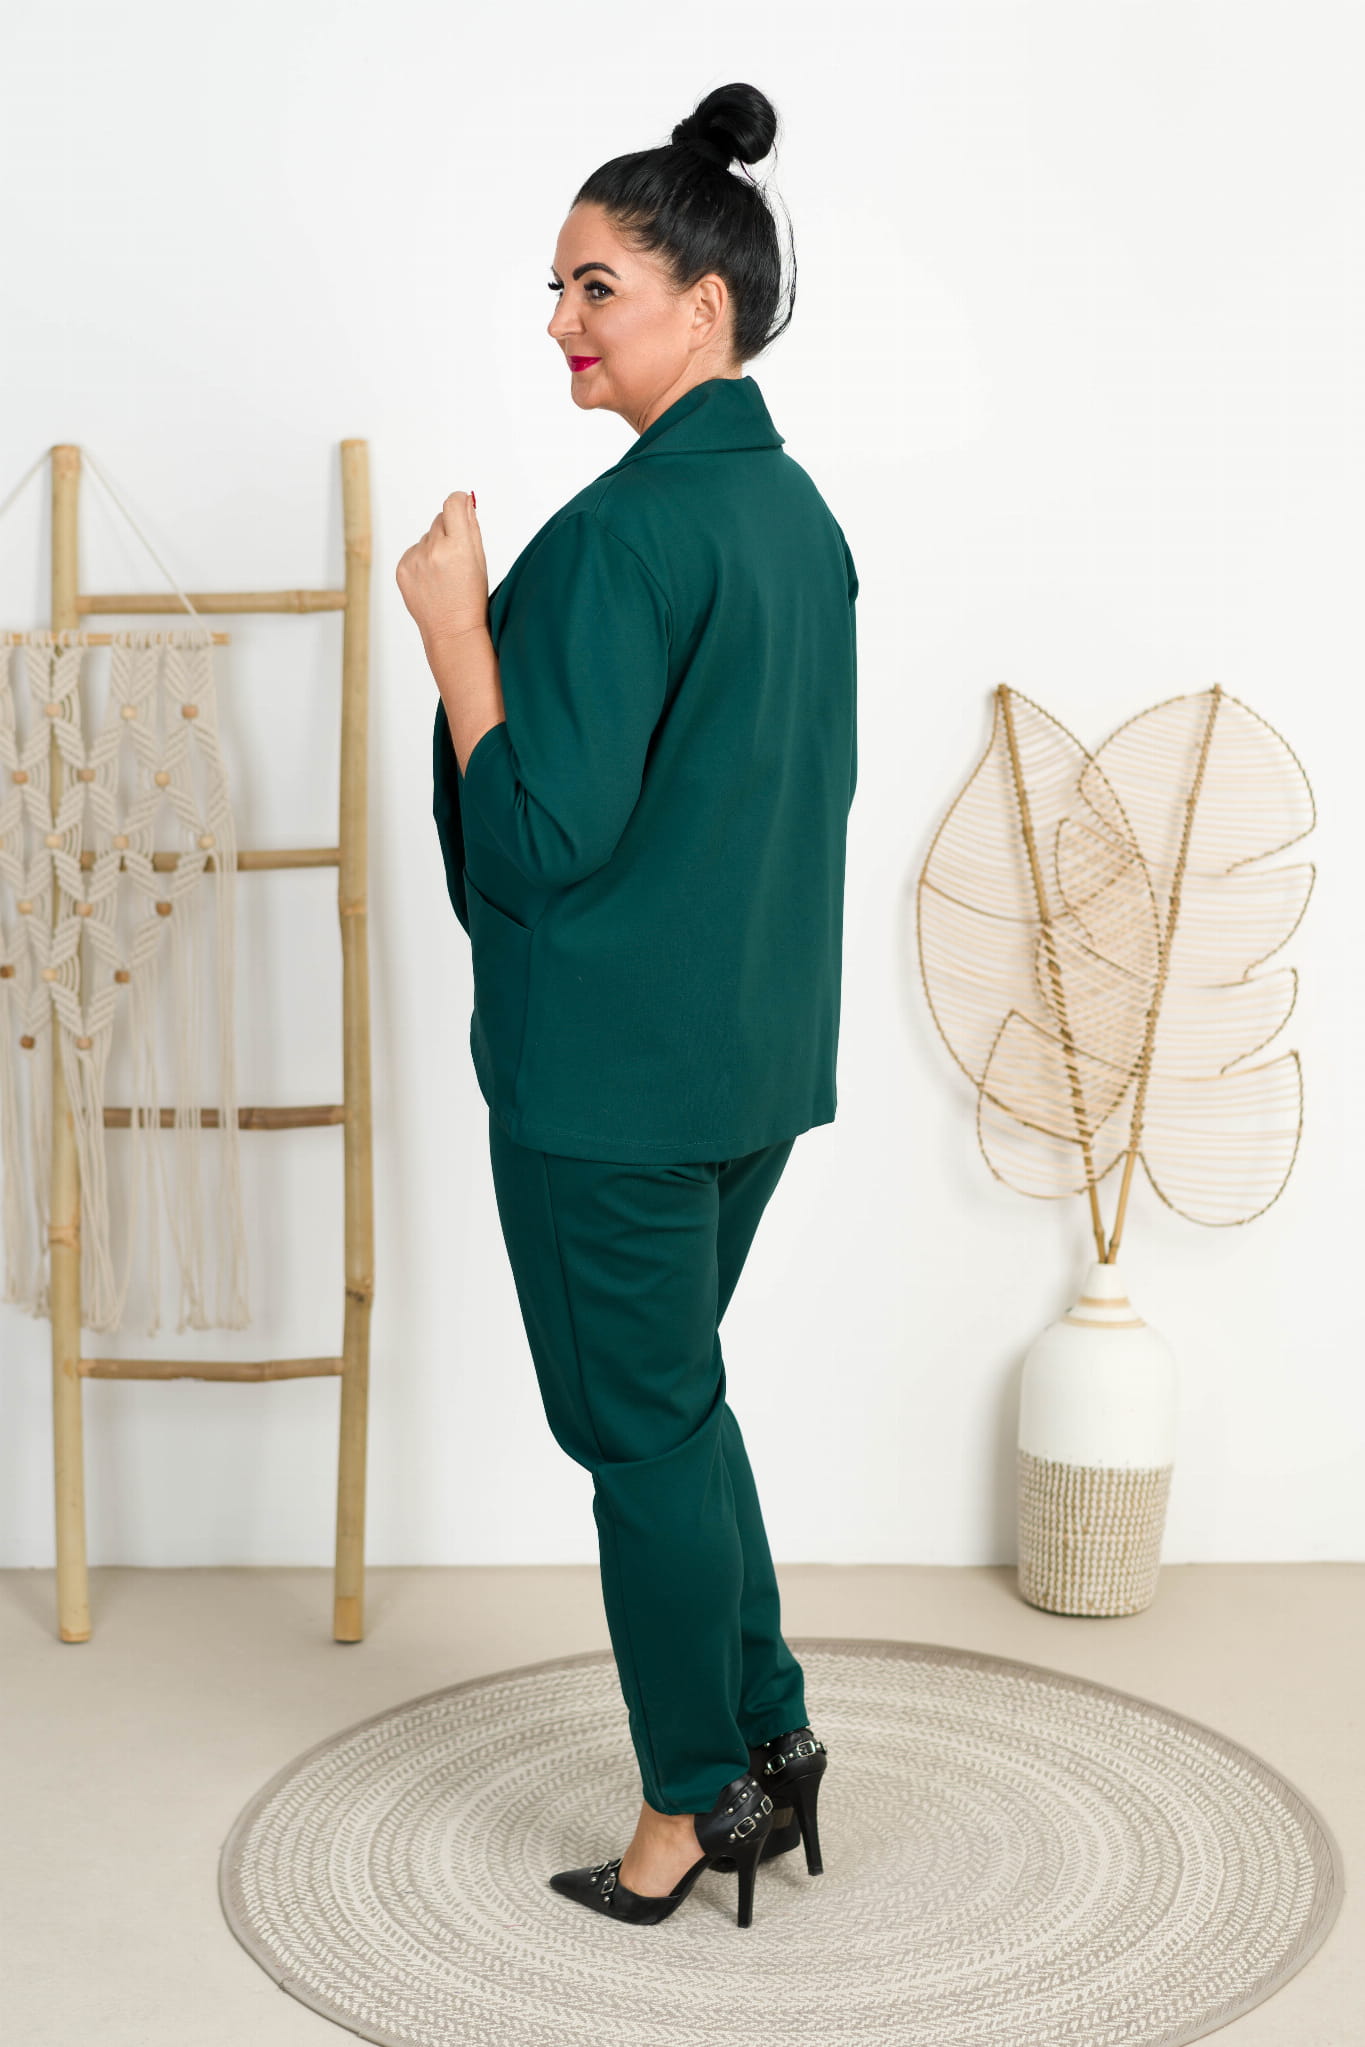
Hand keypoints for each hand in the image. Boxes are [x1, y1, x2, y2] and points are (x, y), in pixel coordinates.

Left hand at [396, 491, 488, 651]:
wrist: (452, 631)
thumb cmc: (471, 599)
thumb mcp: (480, 561)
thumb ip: (471, 527)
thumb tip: (466, 501)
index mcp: (458, 546)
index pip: (453, 504)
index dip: (459, 501)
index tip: (461, 505)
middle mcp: (434, 550)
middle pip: (439, 520)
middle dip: (448, 531)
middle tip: (456, 557)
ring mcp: (415, 560)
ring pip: (426, 537)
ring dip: (434, 547)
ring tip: (443, 574)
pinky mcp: (402, 569)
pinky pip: (413, 552)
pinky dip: (421, 561)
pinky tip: (431, 580)